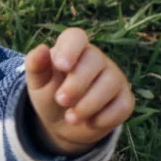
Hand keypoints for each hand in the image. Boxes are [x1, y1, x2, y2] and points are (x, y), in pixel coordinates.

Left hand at [24, 28, 134, 155]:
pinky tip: (89, 122)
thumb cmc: (49, 94)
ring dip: (88, 104)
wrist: (62, 123)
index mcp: (72, 49)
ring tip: (70, 118)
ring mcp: (114, 78)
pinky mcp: (125, 99)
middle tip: (60, 100)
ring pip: (110, 84)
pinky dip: (104, 117)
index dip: (70, 49)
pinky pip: (122, 106)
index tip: (61, 66)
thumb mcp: (37, 83)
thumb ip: (35, 66)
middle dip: (76, 84)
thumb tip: (41, 49)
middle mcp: (96, 59)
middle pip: (95, 60)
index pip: (76, 37)